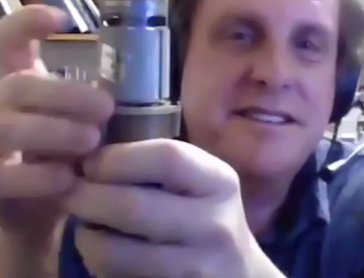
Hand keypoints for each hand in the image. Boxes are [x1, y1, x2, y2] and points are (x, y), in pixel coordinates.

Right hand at [0, 6, 112, 237]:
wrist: (24, 207)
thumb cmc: (49, 152)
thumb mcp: (61, 118)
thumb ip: (74, 99)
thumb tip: (112, 84)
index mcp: (9, 80)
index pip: (5, 39)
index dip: (26, 23)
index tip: (64, 19)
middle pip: (20, 86)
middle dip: (66, 95)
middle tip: (106, 108)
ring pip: (10, 128)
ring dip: (55, 133)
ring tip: (92, 141)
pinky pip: (4, 177)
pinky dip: (38, 178)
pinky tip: (67, 180)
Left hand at [64, 139, 275, 277]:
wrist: (238, 272)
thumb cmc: (207, 213)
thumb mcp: (200, 180)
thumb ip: (161, 162)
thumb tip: (95, 153)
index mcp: (219, 182)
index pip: (167, 157)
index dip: (119, 157)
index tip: (92, 162)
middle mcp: (215, 225)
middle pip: (135, 207)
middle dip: (88, 197)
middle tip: (71, 191)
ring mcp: (198, 269)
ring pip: (119, 254)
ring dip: (87, 235)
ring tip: (83, 221)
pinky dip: (99, 264)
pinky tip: (102, 248)